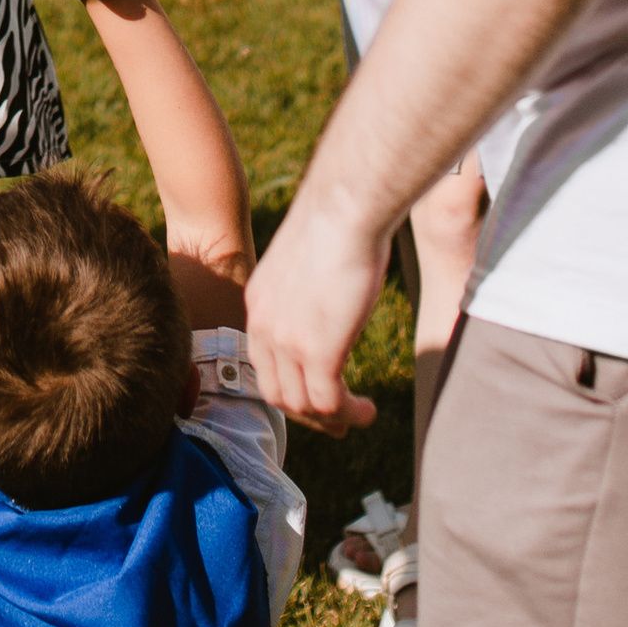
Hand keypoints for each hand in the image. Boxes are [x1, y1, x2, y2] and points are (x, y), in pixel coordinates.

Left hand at [242, 188, 384, 438]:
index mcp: (259, 304)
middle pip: (277, 392)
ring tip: (359, 414)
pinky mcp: (318, 351)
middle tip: (337, 418)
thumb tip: (327, 298)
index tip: (317, 391)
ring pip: (303, 404)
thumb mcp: (307, 263)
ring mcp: (288, 342)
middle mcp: (265, 326)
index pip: (263, 363)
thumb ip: (307, 290)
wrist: (343, 208)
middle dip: (307, 411)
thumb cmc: (336, 222)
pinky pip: (329, 403)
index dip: (291, 384)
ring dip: (332, 417)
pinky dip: (349, 414)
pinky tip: (368, 411)